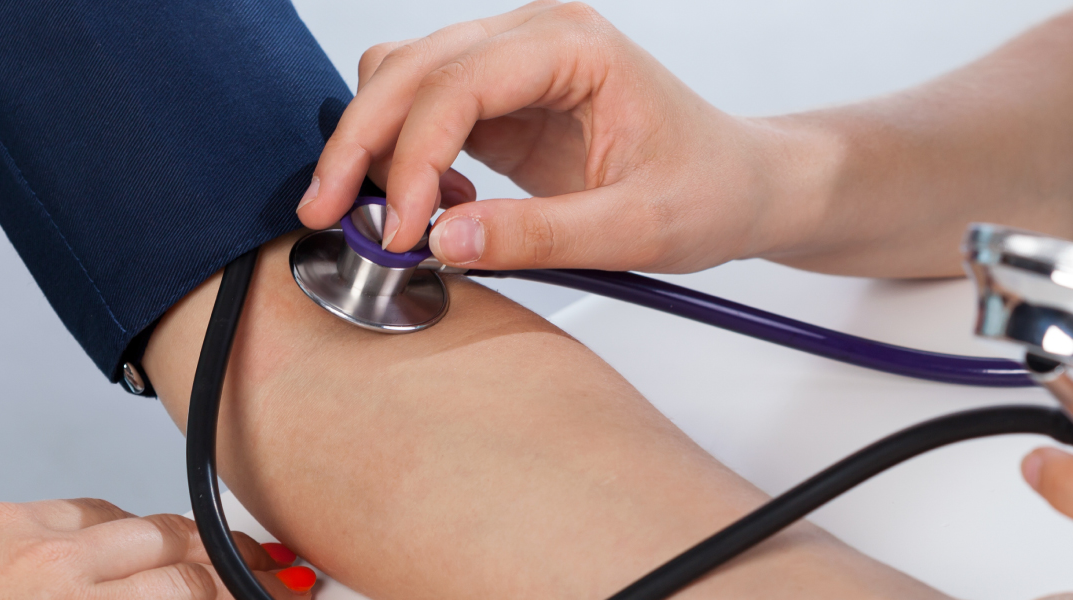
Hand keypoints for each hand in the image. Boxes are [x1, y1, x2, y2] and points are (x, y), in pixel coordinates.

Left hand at [0, 498, 315, 598]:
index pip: (189, 590)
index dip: (240, 593)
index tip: (270, 596)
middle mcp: (58, 574)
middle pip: (177, 551)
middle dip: (222, 567)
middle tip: (257, 576)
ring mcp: (27, 538)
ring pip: (139, 521)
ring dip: (178, 542)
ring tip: (204, 559)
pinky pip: (85, 508)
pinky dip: (116, 526)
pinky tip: (127, 544)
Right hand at [300, 0, 814, 272]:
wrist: (744, 187)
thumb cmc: (712, 190)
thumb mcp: (637, 229)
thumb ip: (541, 235)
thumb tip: (442, 241)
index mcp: (575, 47)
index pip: (459, 81)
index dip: (411, 152)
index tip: (397, 225)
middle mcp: (537, 38)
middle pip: (409, 69)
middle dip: (362, 142)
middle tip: (329, 214)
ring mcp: (515, 66)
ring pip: (402, 81)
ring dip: (376, 146)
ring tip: (393, 221)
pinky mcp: (503, 102)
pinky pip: (423, 114)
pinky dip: (404, 160)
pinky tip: (433, 211)